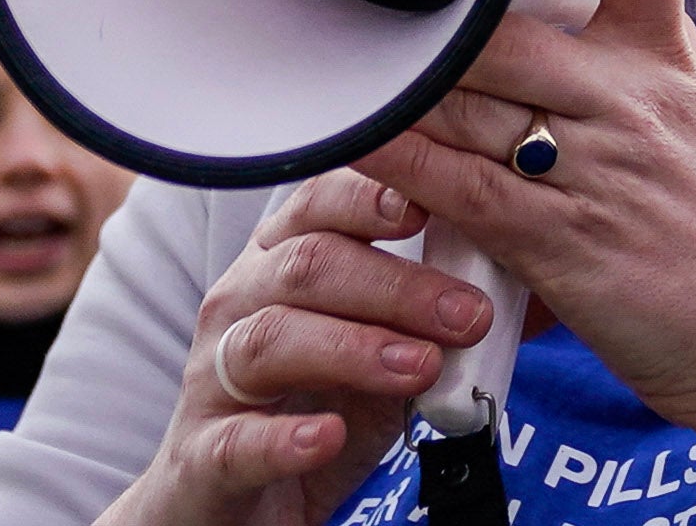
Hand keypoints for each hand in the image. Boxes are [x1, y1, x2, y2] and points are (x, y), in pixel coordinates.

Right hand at [117, 169, 485, 524]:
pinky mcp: (203, 457)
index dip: (369, 199)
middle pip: (306, 267)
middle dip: (394, 286)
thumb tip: (492, 283)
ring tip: (420, 367)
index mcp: (276, 262)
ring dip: (353, 350)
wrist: (241, 503)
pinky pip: (238, 440)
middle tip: (467, 315)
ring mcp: (212, 381)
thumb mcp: (376, 352)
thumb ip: (417, 316)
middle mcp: (236, 306)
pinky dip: (285, 438)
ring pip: (270, 340)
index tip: (429, 206)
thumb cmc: (315, 406)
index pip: (316, 205)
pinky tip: (329, 437)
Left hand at [360, 0, 695, 471]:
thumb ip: (633, 79)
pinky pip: (458, 185)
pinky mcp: (563, 244)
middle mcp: (637, 104)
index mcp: (675, 67)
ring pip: (473, 101)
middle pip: (510, 30)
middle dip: (443, 13)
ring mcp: (599, 171)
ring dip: (402, 85)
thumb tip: (563, 35)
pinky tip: (355, 135)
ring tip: (341, 54)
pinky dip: (398, 160)